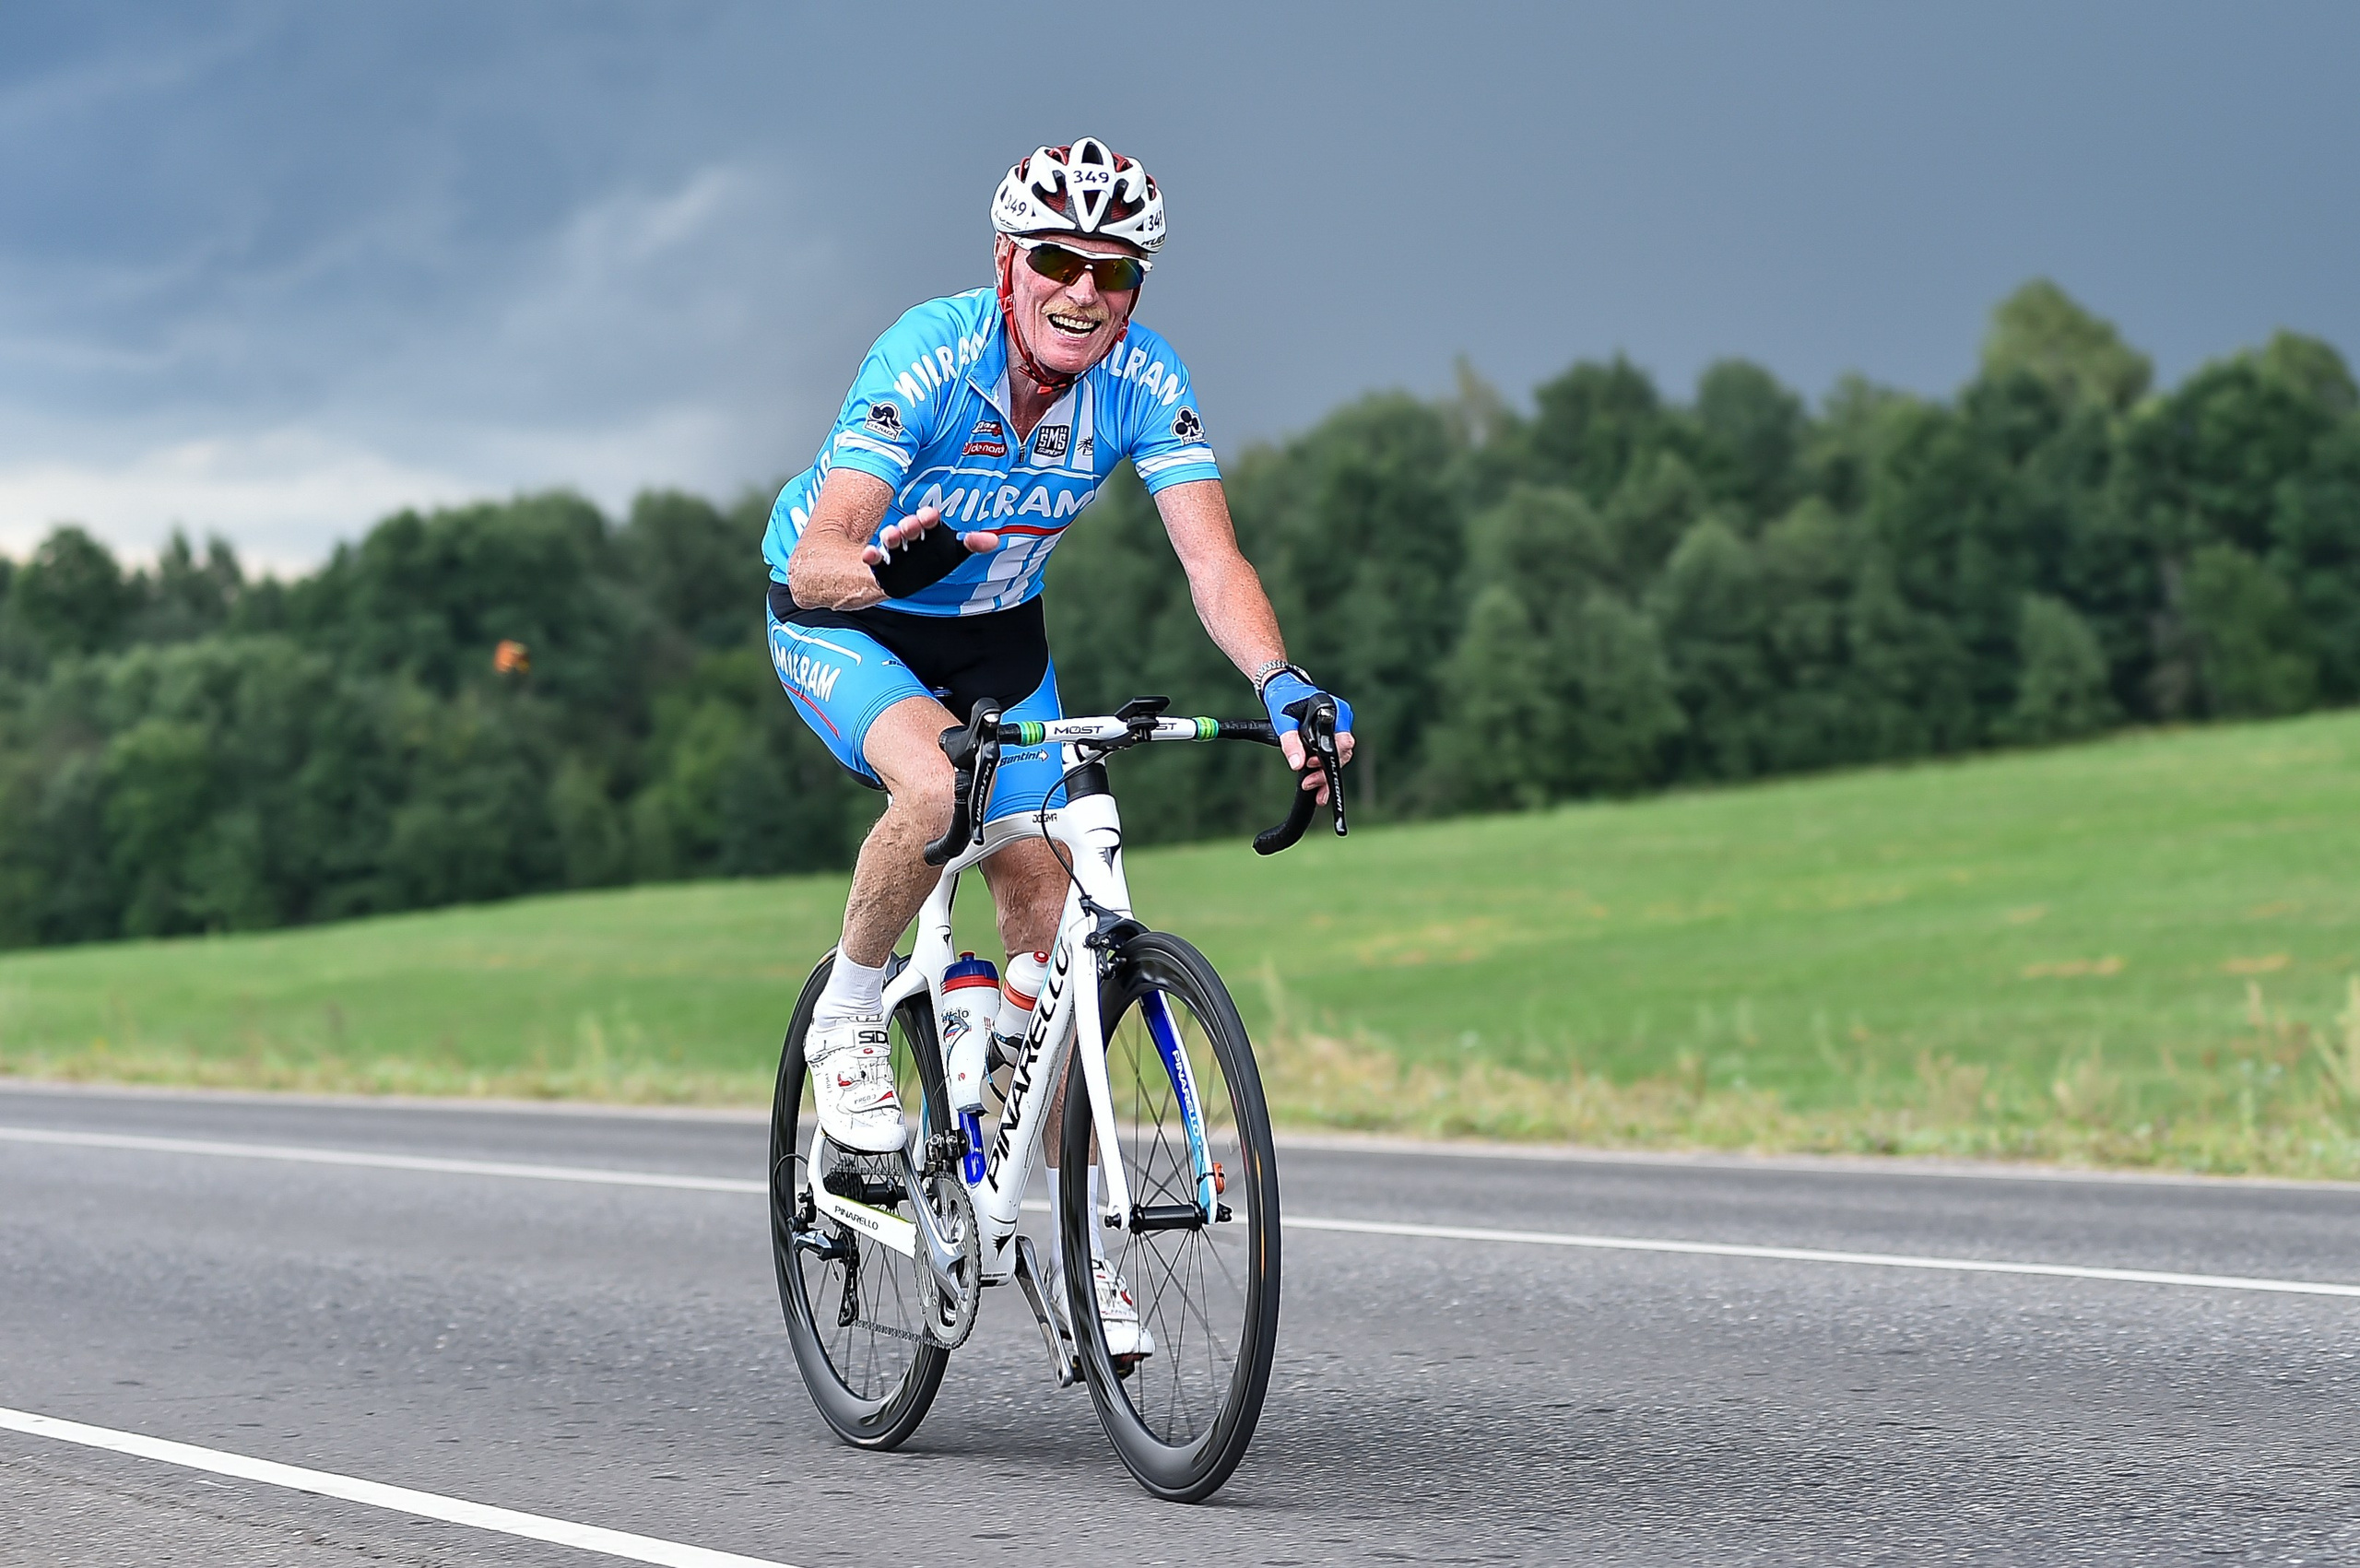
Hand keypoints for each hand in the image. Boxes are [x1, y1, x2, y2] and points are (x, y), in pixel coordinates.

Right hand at [860, 505, 998, 568]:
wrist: (904, 578)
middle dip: (910, 526)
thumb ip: (971, 545)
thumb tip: (995, 540)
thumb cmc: (930, 559)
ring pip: (891, 541)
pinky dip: (871, 556)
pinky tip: (869, 553)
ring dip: (890, 536)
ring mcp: (894, 551)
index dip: (928, 518)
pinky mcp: (881, 566)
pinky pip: (874, 561)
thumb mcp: (952, 553)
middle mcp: (908, 538)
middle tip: (912, 523)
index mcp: (926, 532)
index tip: (930, 515)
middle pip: (909, 529)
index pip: (928, 521)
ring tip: (891, 535)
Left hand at [1259, 670, 1355, 803]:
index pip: (1342, 739)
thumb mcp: (1283, 722)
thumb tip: (1297, 764)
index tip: (1313, 765)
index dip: (1330, 756)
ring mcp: (1337, 728)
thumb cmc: (1283, 700)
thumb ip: (1290, 743)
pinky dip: (1324, 771)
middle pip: (1342, 752)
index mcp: (1334, 710)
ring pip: (1338, 757)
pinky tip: (1319, 788)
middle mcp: (1340, 719)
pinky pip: (1332, 755)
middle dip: (1325, 770)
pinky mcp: (1330, 736)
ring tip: (1310, 784)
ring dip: (1324, 774)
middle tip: (1309, 782)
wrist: (1282, 691)